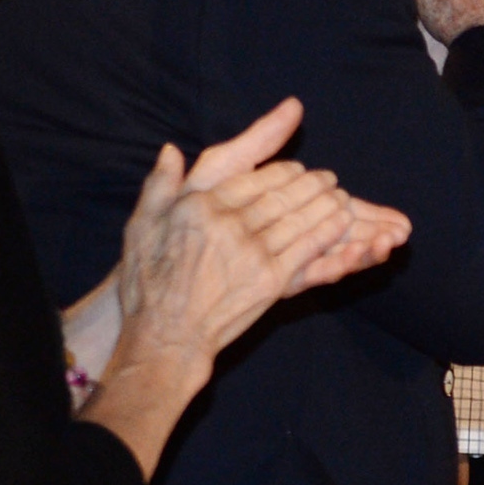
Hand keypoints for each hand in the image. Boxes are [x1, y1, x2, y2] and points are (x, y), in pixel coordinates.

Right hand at [109, 99, 408, 375]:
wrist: (168, 333)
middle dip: (311, 183)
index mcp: (200, 207)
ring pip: (300, 218)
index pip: (252, 179)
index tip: (297, 168)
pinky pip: (309, 247)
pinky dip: (329, 231)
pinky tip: (342, 222)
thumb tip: (170, 150)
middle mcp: (229, 225)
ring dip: (326, 203)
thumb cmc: (149, 282)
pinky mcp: (272, 279)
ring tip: (340, 196)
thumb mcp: (141, 225)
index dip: (281, 171)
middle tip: (328, 178)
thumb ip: (159, 185)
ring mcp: (253, 252)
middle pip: (282, 195)